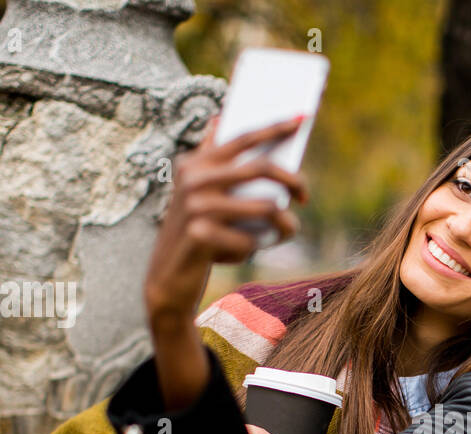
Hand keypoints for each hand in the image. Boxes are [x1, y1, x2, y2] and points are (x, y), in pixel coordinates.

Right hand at [144, 116, 309, 332]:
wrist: (166, 278)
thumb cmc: (194, 233)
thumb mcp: (197, 193)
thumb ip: (208, 159)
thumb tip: (220, 117)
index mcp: (195, 163)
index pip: (243, 138)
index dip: (275, 127)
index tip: (302, 117)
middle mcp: (193, 180)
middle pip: (262, 169)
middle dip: (294, 180)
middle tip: (305, 195)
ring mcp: (196, 207)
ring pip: (267, 208)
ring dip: (286, 224)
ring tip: (286, 232)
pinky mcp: (201, 235)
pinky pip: (251, 240)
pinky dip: (254, 249)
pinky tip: (240, 254)